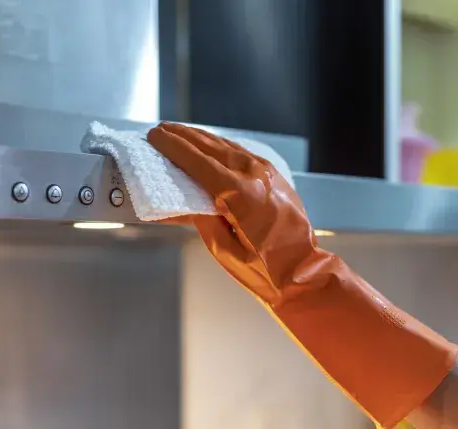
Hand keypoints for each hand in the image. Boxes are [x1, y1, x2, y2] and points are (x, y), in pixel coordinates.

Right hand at [147, 122, 319, 306]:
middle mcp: (254, 175)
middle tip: (162, 129)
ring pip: (228, 146)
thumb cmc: (262, 270)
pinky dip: (221, 146)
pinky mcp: (274, 175)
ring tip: (180, 132)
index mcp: (240, 195)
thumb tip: (184, 199)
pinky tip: (209, 145)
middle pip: (211, 147)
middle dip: (184, 137)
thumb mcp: (222, 249)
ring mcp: (267, 172)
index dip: (174, 148)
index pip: (199, 163)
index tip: (155, 136)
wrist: (302, 271)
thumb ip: (201, 218)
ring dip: (202, 138)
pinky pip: (242, 153)